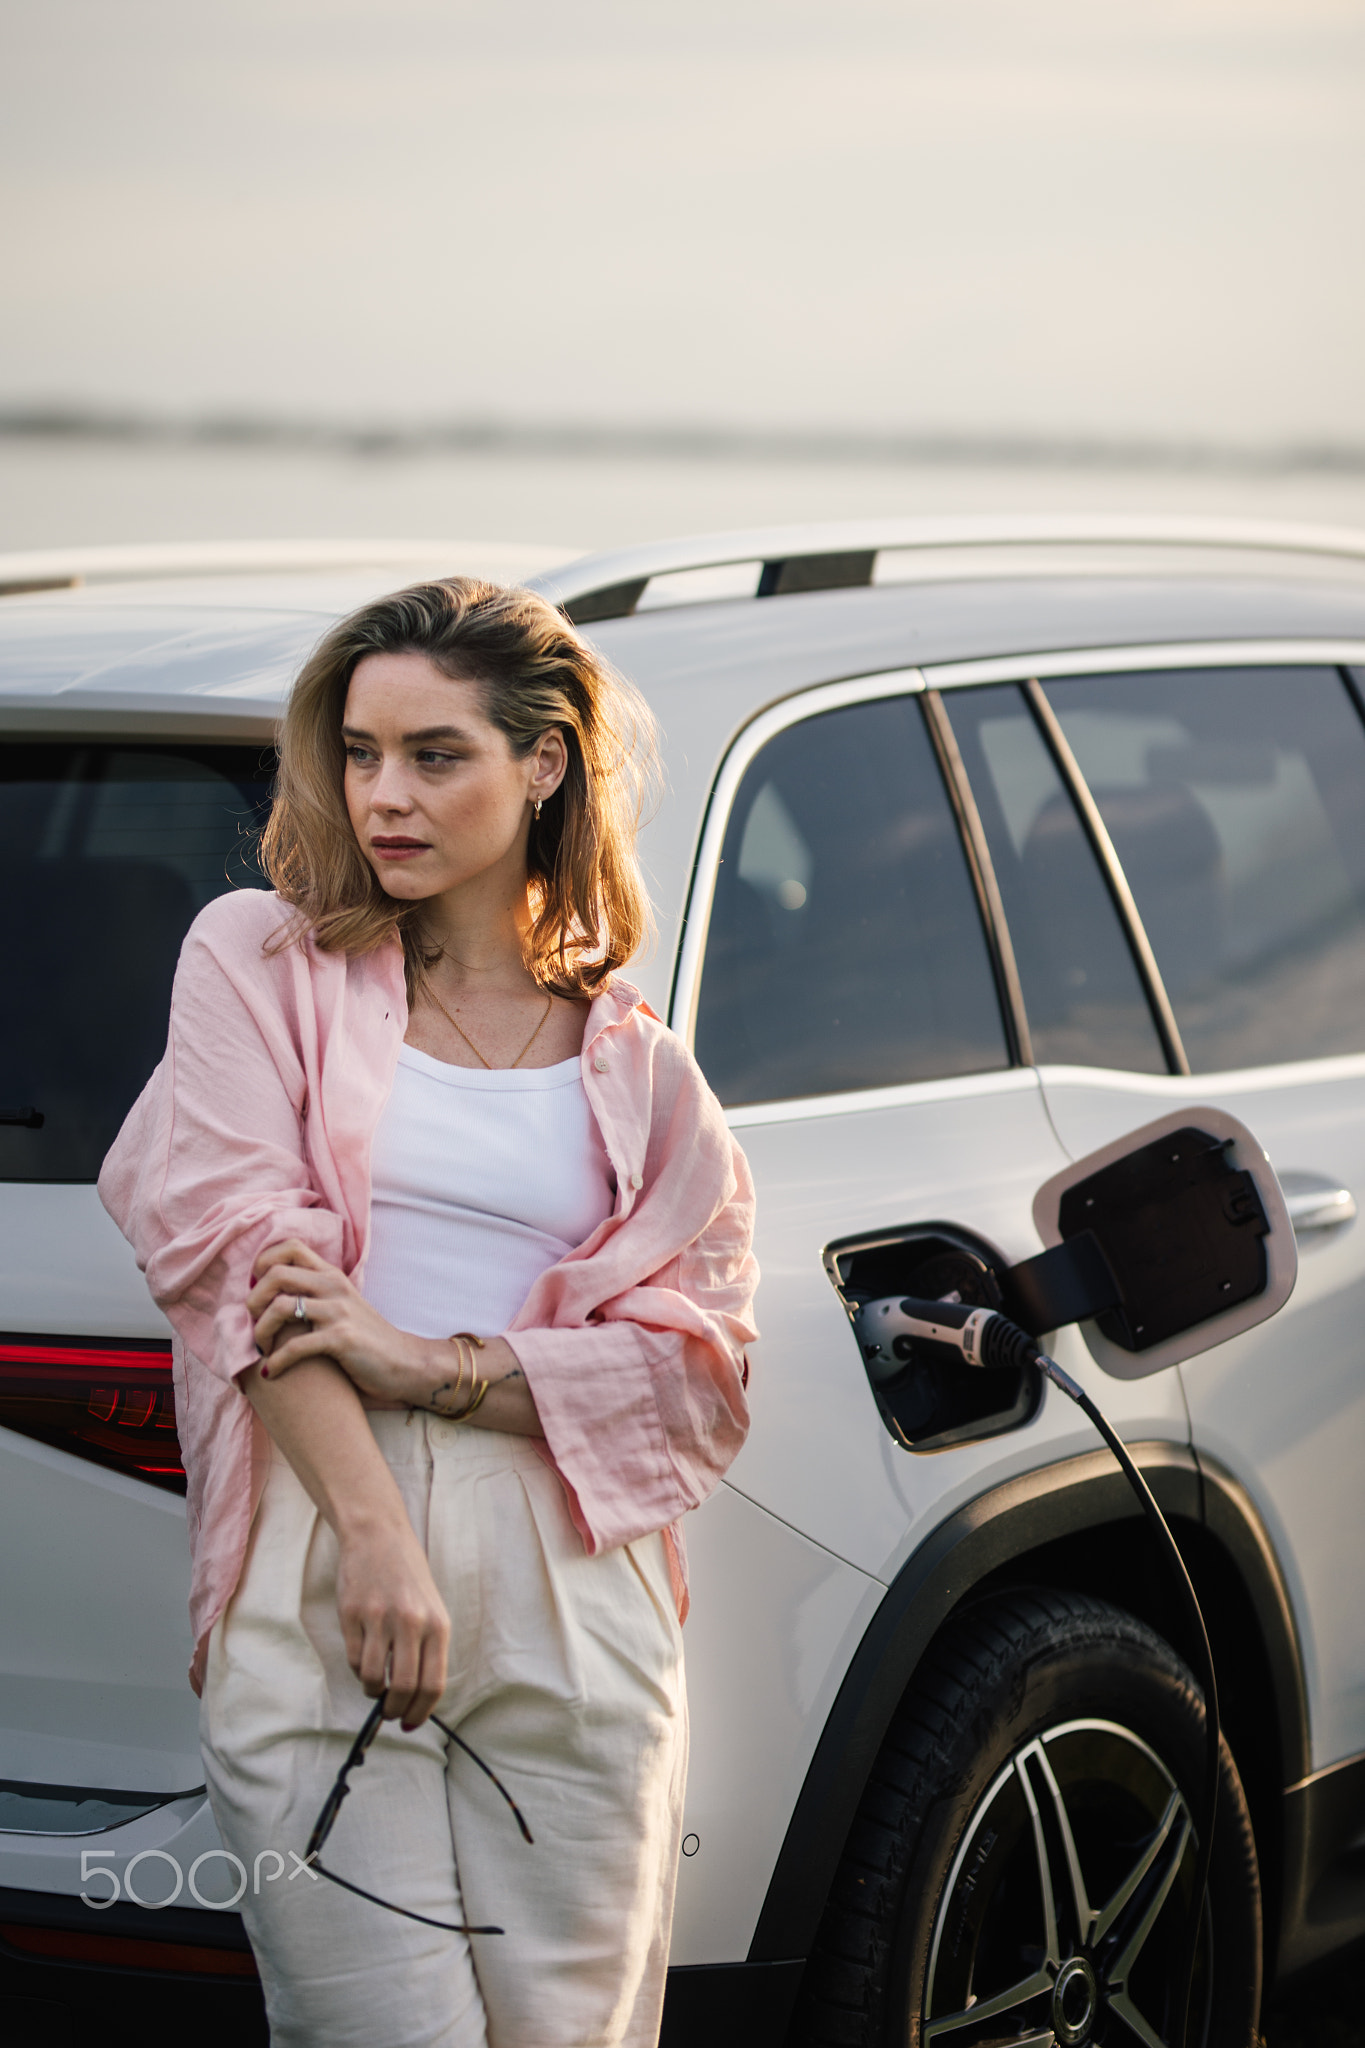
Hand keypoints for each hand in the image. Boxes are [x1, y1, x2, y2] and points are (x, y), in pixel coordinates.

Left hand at [248, 1239, 432, 1402]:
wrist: (405, 1363)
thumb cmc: (367, 1339)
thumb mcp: (342, 1306)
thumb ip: (316, 1295)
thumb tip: (274, 1297)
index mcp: (332, 1276)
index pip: (289, 1246)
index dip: (263, 1262)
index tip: (257, 1289)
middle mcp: (334, 1287)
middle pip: (276, 1273)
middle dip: (253, 1299)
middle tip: (253, 1321)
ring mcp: (338, 1311)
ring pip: (281, 1306)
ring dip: (260, 1330)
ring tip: (261, 1347)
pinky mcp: (342, 1339)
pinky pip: (295, 1346)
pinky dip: (276, 1361)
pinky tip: (271, 1372)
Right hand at [335, 1510, 450, 1727]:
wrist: (379, 1536)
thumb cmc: (408, 1578)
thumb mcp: (431, 1609)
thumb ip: (428, 1649)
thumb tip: (417, 1697)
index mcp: (437, 1624)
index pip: (433, 1684)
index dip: (421, 1712)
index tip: (410, 1724)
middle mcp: (411, 1622)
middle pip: (404, 1687)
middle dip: (395, 1710)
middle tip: (389, 1713)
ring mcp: (381, 1618)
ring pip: (374, 1678)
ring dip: (373, 1692)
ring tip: (375, 1687)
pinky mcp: (353, 1614)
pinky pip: (354, 1659)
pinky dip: (358, 1671)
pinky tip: (363, 1664)